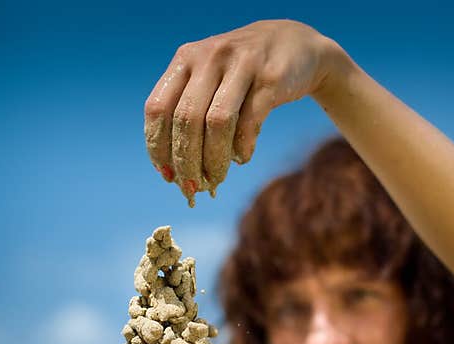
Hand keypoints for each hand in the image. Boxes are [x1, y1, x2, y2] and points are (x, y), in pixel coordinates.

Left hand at [144, 19, 334, 206]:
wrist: (294, 44)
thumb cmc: (242, 74)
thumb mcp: (209, 80)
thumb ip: (190, 114)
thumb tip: (175, 172)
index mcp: (185, 59)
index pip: (158, 108)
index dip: (158, 146)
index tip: (167, 174)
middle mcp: (209, 57)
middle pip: (186, 119)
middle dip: (187, 161)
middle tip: (192, 188)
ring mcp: (241, 63)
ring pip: (217, 122)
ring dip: (214, 159)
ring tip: (216, 179)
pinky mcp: (270, 77)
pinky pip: (250, 121)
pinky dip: (242, 148)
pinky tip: (242, 158)